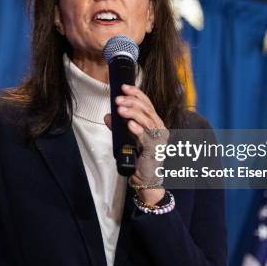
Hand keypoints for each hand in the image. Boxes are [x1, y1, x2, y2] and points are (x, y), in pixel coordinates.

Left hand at [104, 84, 169, 203]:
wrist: (145, 178)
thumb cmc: (139, 157)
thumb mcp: (127, 138)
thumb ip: (118, 126)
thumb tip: (107, 116)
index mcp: (154, 122)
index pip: (147, 103)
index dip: (136, 93)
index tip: (124, 87)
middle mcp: (159, 128)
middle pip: (147, 109)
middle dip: (132, 102)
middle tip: (118, 99)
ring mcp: (158, 138)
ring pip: (147, 120)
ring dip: (133, 113)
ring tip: (120, 109)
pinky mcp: (155, 149)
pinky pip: (146, 137)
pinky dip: (138, 129)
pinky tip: (129, 124)